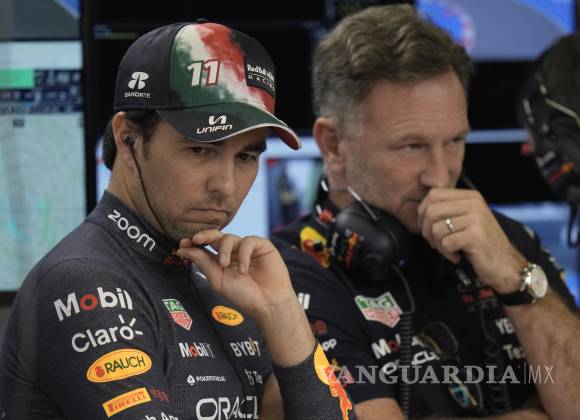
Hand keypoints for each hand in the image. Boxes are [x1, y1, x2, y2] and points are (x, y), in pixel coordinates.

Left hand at [176, 229, 314, 364]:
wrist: (268, 304)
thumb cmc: (244, 295)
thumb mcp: (218, 279)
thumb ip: (202, 262)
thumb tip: (182, 249)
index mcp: (222, 259)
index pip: (207, 246)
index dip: (195, 242)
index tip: (183, 243)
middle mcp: (234, 252)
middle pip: (216, 236)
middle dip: (205, 235)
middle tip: (196, 239)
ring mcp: (248, 248)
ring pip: (230, 238)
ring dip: (224, 250)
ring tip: (225, 265)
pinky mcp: (262, 246)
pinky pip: (248, 241)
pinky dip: (243, 254)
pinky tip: (243, 269)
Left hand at [417, 188, 525, 292]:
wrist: (506, 266)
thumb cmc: (480, 245)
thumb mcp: (465, 220)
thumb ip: (448, 210)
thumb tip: (421, 209)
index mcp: (470, 197)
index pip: (434, 194)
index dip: (423, 212)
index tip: (427, 227)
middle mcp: (474, 204)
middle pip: (431, 211)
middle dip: (427, 231)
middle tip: (435, 243)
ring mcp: (476, 218)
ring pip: (437, 229)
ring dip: (439, 245)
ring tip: (451, 250)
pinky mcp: (476, 235)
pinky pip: (446, 243)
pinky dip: (448, 253)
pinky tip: (458, 255)